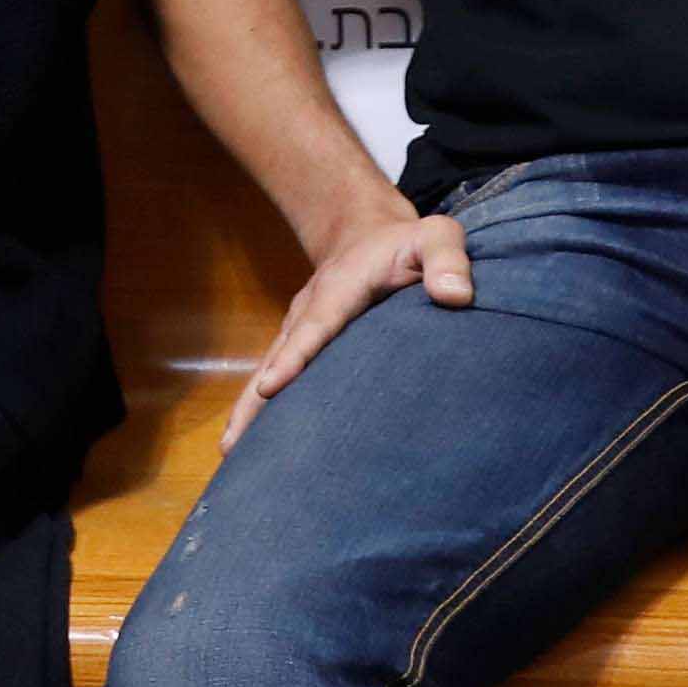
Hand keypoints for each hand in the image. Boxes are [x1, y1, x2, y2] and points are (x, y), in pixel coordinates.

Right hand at [223, 203, 473, 451]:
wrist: (368, 233)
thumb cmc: (408, 244)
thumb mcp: (436, 237)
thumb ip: (447, 259)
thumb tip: (456, 297)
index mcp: (339, 289)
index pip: (316, 326)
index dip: (295, 357)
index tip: (271, 387)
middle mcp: (309, 310)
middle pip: (277, 357)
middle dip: (255, 399)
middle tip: (232, 443)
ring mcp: (300, 326)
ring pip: (269, 369)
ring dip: (249, 410)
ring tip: (231, 453)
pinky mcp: (301, 341)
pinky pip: (277, 373)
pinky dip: (260, 406)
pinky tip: (251, 441)